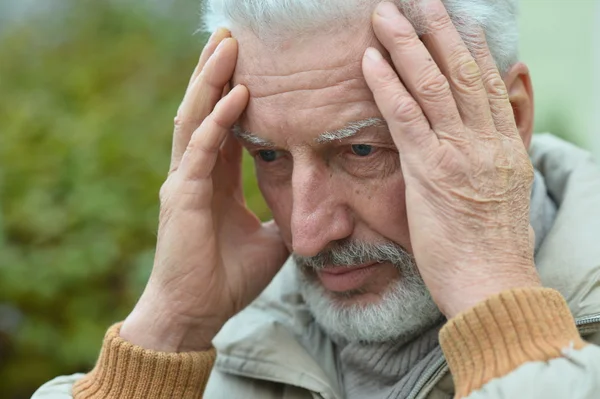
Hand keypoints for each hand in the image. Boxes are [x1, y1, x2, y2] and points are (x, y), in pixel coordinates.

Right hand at [121, 29, 288, 351]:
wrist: (197, 312)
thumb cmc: (227, 278)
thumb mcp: (268, 239)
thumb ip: (280, 214)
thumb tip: (308, 207)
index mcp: (214, 180)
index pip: (223, 124)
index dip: (234, 91)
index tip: (251, 62)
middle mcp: (195, 172)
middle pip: (205, 109)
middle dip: (217, 71)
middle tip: (232, 35)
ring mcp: (184, 181)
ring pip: (196, 117)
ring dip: (212, 80)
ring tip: (226, 45)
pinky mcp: (181, 196)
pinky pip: (201, 149)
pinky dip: (218, 120)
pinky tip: (237, 94)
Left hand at [362, 1, 540, 317]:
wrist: (493, 284)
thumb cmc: (493, 242)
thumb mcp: (512, 181)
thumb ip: (509, 134)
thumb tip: (512, 92)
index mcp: (503, 142)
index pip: (485, 79)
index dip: (468, 43)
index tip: (452, 17)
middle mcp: (485, 139)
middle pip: (460, 70)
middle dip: (437, 29)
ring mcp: (460, 152)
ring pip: (432, 84)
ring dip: (406, 44)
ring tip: (385, 14)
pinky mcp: (432, 171)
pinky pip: (406, 117)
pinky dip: (388, 85)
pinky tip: (371, 60)